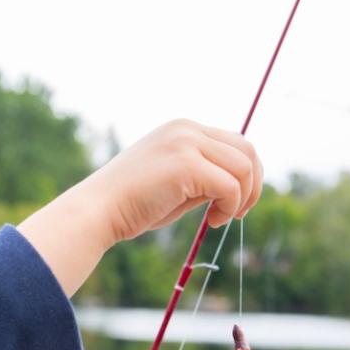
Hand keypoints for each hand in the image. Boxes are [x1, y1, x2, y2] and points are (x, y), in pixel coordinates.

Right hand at [82, 119, 262, 242]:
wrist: (97, 211)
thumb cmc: (131, 205)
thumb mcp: (174, 183)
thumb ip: (203, 177)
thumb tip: (239, 187)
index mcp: (182, 129)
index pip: (234, 143)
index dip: (245, 175)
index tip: (235, 204)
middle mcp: (186, 129)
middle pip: (247, 149)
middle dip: (253, 184)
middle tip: (239, 213)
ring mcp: (186, 143)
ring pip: (243, 167)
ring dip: (241, 198)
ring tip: (219, 218)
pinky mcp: (187, 164)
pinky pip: (230, 186)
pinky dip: (230, 207)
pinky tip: (213, 221)